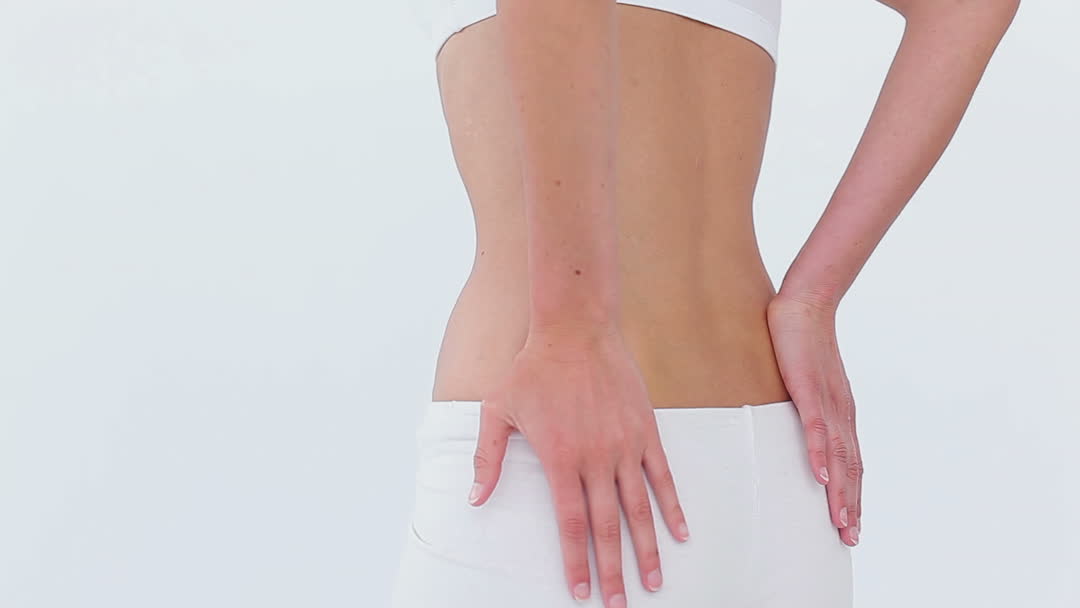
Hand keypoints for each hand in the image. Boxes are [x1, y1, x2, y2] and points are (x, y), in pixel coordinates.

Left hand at [468, 323, 689, 607]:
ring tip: (653, 581)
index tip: (582, 591)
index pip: (571, 523)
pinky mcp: (645, 430)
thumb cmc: (533, 369)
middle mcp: (596, 457)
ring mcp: (624, 445)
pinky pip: (662, 476)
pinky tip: (680, 532)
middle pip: (608, 525)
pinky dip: (672, 506)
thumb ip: (487, 458)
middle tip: (618, 603)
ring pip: (639, 508)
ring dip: (647, 548)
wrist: (576, 329)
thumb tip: (475, 500)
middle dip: (614, 569)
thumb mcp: (497, 410)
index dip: (576, 561)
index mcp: (560, 458)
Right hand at [766, 293, 862, 546]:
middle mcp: (841, 413)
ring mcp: (827, 402)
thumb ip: (807, 407)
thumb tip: (800, 428)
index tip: (851, 524)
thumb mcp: (808, 382)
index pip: (850, 463)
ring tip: (840, 521)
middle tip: (850, 537)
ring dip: (840, 491)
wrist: (807, 303)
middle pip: (850, 468)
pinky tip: (819, 475)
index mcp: (840, 413)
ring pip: (837, 455)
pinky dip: (819, 454)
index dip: (852, 495)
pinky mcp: (810, 389)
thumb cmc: (804, 341)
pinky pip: (816, 428)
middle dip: (850, 505)